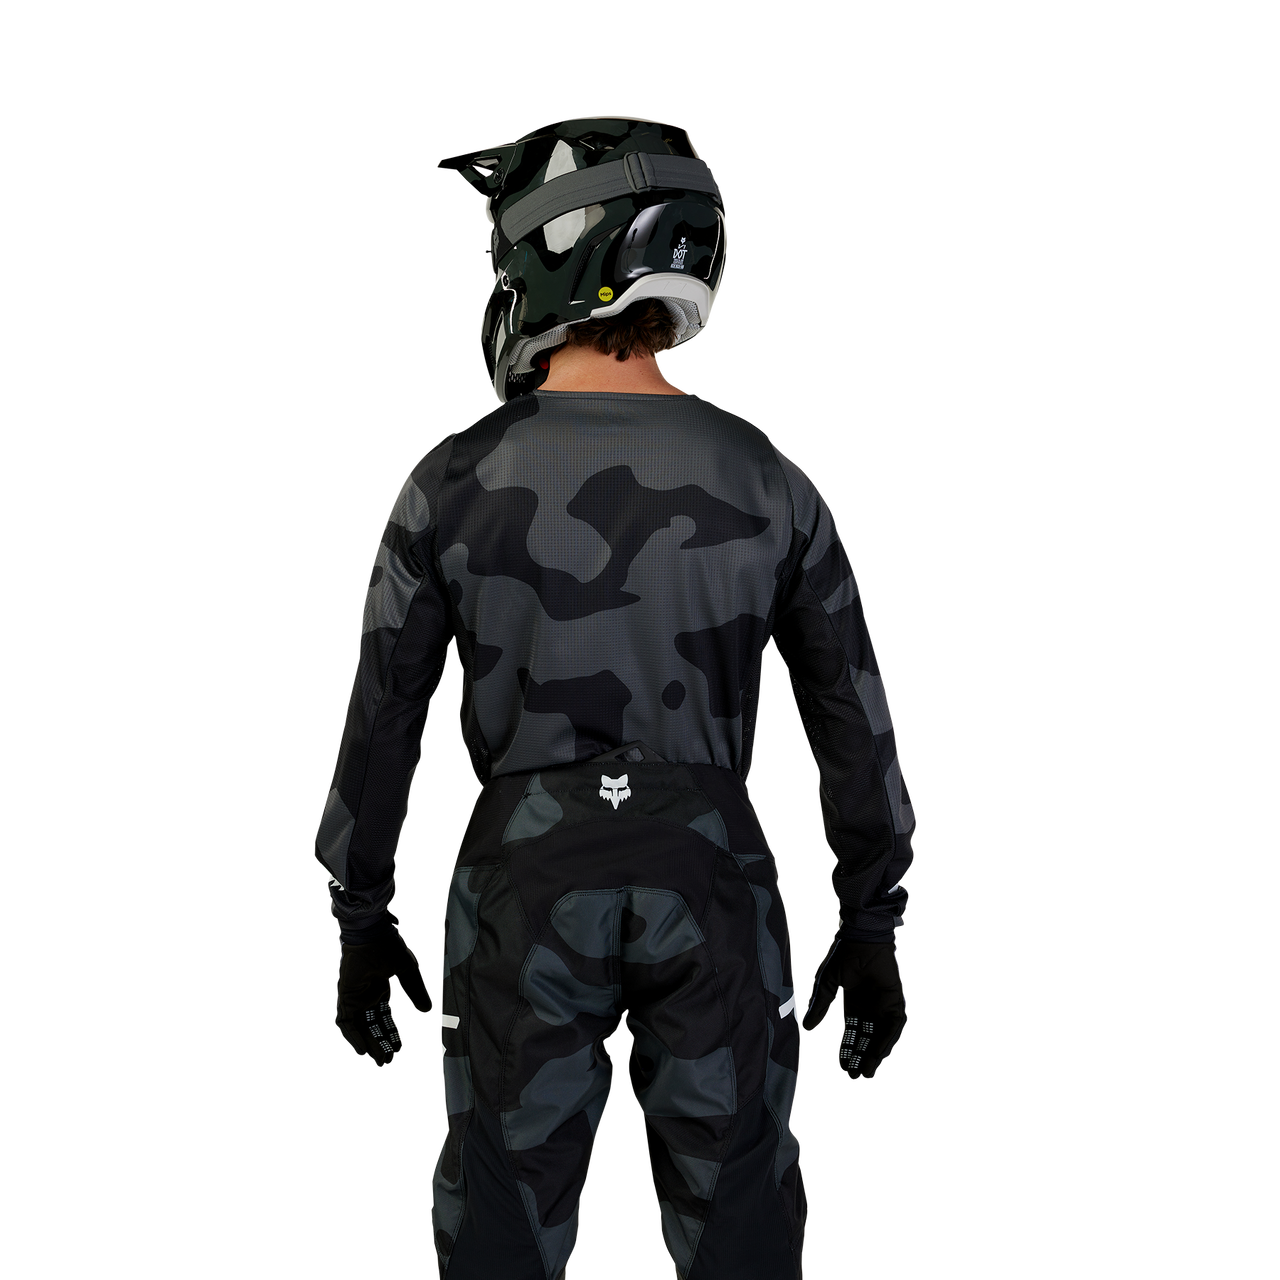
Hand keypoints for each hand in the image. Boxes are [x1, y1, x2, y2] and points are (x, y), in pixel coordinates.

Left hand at [333, 918, 434, 1068]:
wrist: (372, 933)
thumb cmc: (389, 946)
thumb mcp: (408, 972)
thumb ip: (417, 990)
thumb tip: (427, 1010)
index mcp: (381, 991)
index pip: (387, 1019)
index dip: (393, 1035)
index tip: (400, 1050)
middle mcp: (367, 997)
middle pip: (374, 1028)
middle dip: (381, 1045)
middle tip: (389, 1061)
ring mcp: (355, 998)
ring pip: (360, 1029)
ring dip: (368, 1045)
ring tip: (379, 1060)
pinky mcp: (344, 998)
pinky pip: (345, 1024)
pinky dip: (352, 1037)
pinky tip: (361, 1050)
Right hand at [800, 935, 907, 1081]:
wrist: (863, 939)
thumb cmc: (844, 956)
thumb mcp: (828, 986)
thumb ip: (819, 1007)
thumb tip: (805, 1028)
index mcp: (853, 1003)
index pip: (850, 1032)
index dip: (845, 1049)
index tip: (840, 1067)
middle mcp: (869, 1008)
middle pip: (864, 1038)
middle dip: (858, 1057)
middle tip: (851, 1075)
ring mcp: (883, 1006)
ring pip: (878, 1037)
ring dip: (872, 1056)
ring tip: (864, 1073)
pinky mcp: (896, 1003)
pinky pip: (892, 1029)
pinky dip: (884, 1044)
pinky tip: (876, 1057)